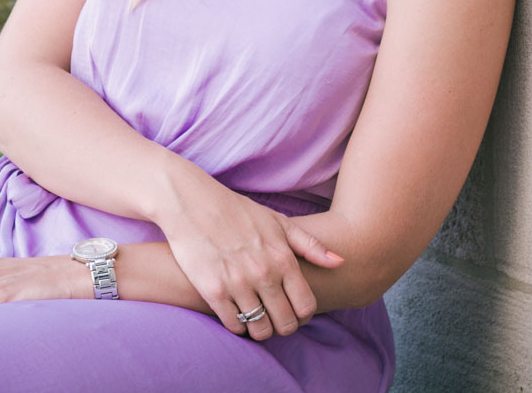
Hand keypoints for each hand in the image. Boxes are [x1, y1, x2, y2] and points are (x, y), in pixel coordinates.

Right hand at [153, 177, 343, 340]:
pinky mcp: (212, 290)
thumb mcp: (277, 222)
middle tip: (275, 319)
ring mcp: (237, 283)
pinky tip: (235, 313)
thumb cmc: (237, 211)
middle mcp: (263, 273)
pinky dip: (237, 325)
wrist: (191, 203)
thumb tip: (339, 262)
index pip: (306, 306)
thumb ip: (310, 245)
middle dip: (283, 326)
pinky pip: (233, 325)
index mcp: (282, 258)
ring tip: (255, 319)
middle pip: (285, 323)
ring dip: (260, 329)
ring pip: (260, 329)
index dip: (303, 315)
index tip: (293, 311)